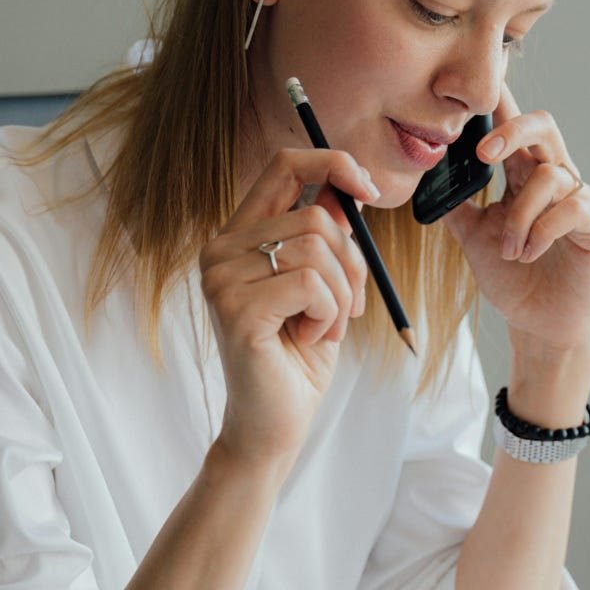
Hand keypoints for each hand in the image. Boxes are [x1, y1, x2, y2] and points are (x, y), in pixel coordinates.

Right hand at [199, 148, 374, 465]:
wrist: (273, 425)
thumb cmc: (296, 358)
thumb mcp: (322, 289)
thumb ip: (326, 240)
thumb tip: (347, 192)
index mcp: (237, 238)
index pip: (282, 166)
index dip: (332, 163)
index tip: (369, 190)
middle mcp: (220, 251)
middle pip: (314, 215)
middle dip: (351, 263)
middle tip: (346, 308)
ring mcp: (221, 279)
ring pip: (316, 248)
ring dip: (339, 295)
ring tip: (322, 328)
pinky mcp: (235, 308)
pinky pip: (311, 284)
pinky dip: (328, 314)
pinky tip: (309, 338)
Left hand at [442, 84, 589, 354]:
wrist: (536, 322)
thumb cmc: (509, 277)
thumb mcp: (472, 236)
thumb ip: (455, 204)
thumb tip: (426, 175)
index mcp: (522, 176)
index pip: (512, 128)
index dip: (502, 102)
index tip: (484, 79)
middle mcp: (553, 178)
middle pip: (543, 126)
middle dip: (512, 131)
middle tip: (484, 153)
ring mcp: (578, 199)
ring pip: (549, 177)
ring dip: (519, 216)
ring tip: (508, 250)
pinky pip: (572, 207)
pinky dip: (541, 229)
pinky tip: (527, 253)